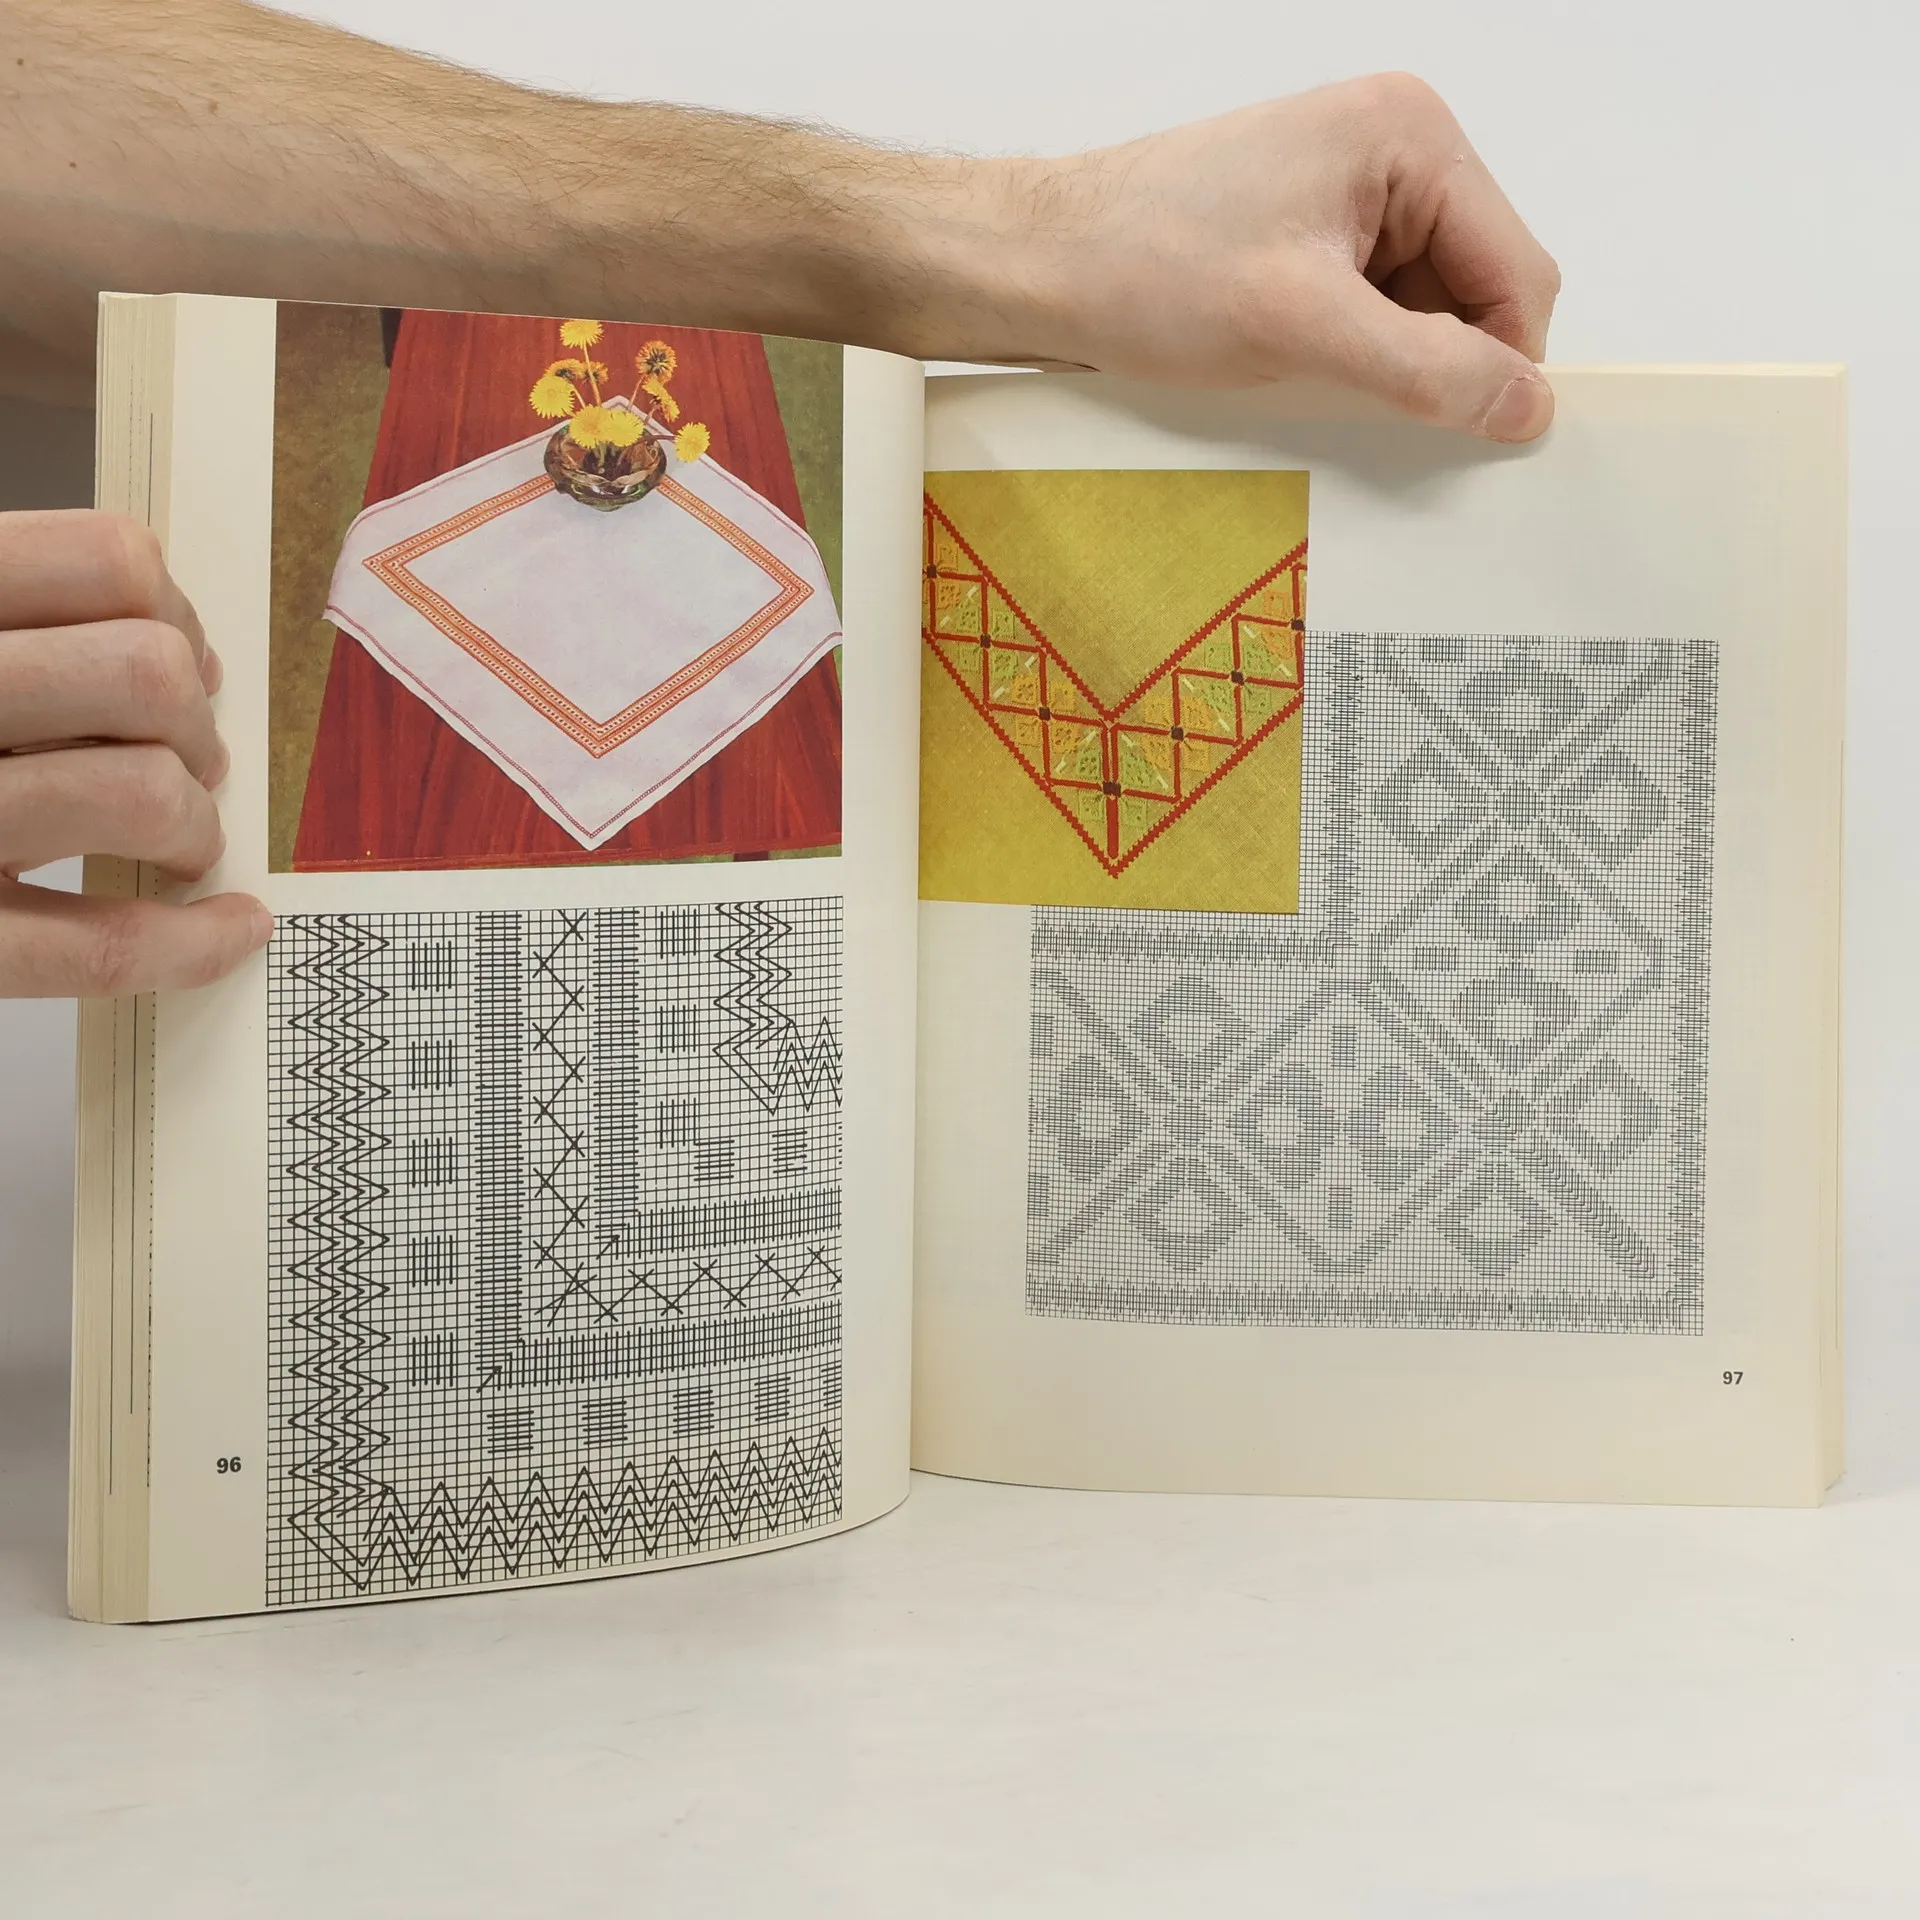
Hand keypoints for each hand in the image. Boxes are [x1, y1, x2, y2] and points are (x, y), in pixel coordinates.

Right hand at [0, 510, 269, 994]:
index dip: (174, 614)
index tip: (180, 658)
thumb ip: (16, 623)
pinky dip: (193, 942)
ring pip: (140, 794)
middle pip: (147, 675)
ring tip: (173, 841)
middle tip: (179, 763)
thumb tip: (188, 652)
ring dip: (192, 823)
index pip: (107, 561)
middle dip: (194, 726)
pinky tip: (230, 930)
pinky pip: (96, 943)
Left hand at [956, 73, 1559, 440]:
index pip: (1517, 271)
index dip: (1497, 364)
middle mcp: (1392, 152)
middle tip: (1356, 403)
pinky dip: (1353, 360)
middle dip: (1435, 361)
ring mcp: (1351, 195)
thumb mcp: (1304, 329)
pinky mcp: (1311, 239)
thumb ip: (1428, 370)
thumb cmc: (1146, 269)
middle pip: (1478, 291)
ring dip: (1388, 366)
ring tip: (1305, 379)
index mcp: (1409, 138)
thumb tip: (1527, 407)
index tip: (1458, 436)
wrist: (1039, 267)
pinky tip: (1295, 373)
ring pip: (1426, 313)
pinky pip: (1373, 315)